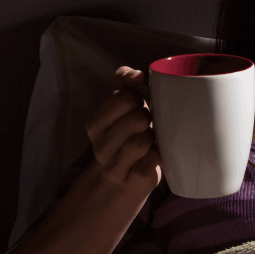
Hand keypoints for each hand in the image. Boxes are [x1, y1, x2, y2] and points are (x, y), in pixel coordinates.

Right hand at [85, 66, 162, 194]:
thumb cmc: (129, 131)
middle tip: (146, 125)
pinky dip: (159, 154)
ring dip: (154, 137)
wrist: (128, 176)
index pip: (122, 97)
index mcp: (95, 122)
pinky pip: (155, 158)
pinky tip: (154, 155)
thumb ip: (124, 81)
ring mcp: (115, 165)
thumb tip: (137, 74)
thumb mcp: (122, 105)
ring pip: (143, 140)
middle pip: (137, 118)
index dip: (137, 98)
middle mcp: (100, 145)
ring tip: (150, 140)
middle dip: (147, 118)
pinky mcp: (134, 179)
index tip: (136, 107)